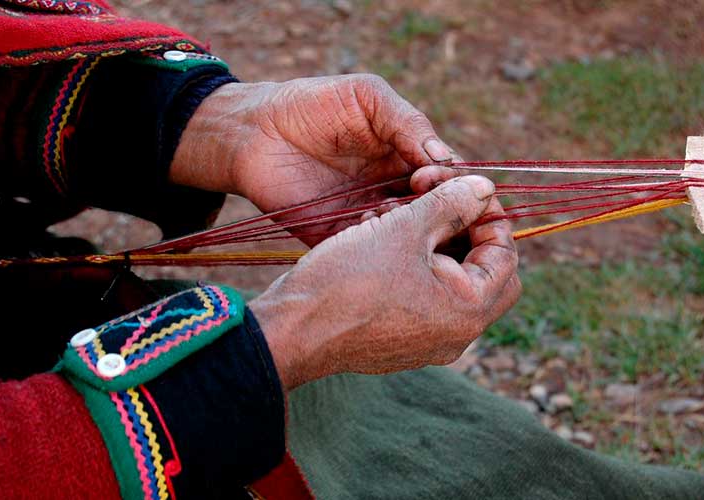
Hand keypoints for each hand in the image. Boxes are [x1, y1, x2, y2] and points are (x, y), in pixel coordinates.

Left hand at [171, 74, 456, 245]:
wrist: (253, 131)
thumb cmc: (311, 104)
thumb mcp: (367, 97)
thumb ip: (408, 122)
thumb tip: (445, 156)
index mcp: (405, 155)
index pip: (445, 174)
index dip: (450, 178)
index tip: (437, 176)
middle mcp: (393, 188)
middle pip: (433, 208)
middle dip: (435, 206)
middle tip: (420, 194)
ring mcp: (368, 214)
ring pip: (405, 231)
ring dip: (407, 223)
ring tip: (392, 207)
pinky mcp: (340, 235)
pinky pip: (368, 247)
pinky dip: (375, 241)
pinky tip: (368, 223)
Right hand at [248, 176, 520, 389]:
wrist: (292, 331)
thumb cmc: (348, 278)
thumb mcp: (404, 228)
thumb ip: (451, 203)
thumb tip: (484, 188)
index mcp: (468, 309)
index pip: (505, 255)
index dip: (490, 215)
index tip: (462, 188)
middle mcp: (457, 335)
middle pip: (486, 273)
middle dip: (466, 232)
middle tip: (439, 203)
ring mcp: (430, 344)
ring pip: (453, 284)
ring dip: (435, 245)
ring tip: (397, 216)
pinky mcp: (403, 345)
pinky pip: (426, 300)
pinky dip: (415, 268)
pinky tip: (382, 241)